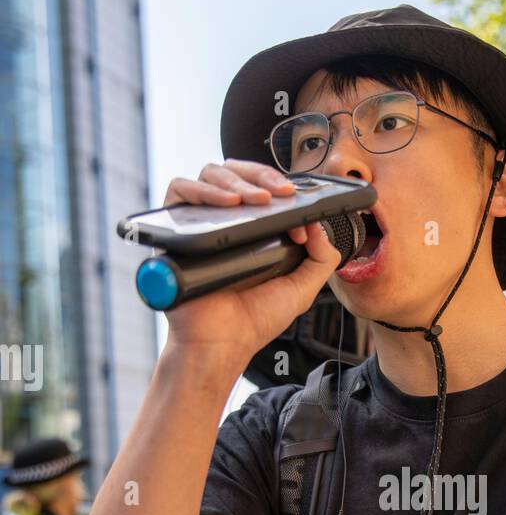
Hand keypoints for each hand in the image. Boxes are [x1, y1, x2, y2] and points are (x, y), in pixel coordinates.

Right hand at [159, 160, 342, 365]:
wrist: (223, 343)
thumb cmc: (254, 320)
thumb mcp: (301, 289)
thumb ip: (320, 258)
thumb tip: (318, 223)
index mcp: (253, 230)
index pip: (260, 184)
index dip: (278, 184)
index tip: (294, 202)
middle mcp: (225, 222)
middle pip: (235, 171)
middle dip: (260, 174)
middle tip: (278, 193)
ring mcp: (199, 224)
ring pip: (209, 174)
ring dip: (236, 180)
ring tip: (255, 200)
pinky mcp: (175, 231)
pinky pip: (178, 191)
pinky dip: (203, 190)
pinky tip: (228, 205)